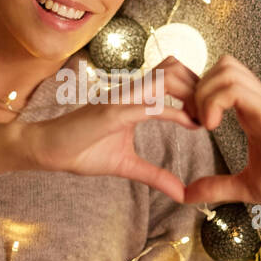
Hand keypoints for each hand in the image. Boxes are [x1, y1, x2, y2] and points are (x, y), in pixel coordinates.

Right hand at [27, 56, 202, 203]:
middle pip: (176, 68)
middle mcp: (130, 92)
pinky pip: (150, 104)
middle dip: (200, 87)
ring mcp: (122, 99)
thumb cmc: (81, 151)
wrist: (47, 150)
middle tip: (213, 113)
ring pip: (167, 78)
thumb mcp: (126, 166)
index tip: (209, 113)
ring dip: (192, 94)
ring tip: (204, 118)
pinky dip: (175, 112)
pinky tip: (191, 124)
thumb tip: (180, 193)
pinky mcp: (113, 111)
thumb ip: (154, 175)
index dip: (195, 89)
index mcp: (134, 98)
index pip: (172, 76)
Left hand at [181, 54, 260, 211]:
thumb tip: (187, 195)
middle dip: (196, 87)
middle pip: (220, 65)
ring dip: (204, 92)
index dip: (195, 94)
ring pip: (226, 68)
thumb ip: (218, 187)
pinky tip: (211, 127)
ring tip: (203, 124)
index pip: (218, 80)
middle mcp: (257, 102)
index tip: (188, 123)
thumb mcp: (248, 187)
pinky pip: (235, 89)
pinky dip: (214, 101)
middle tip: (192, 120)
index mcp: (250, 113)